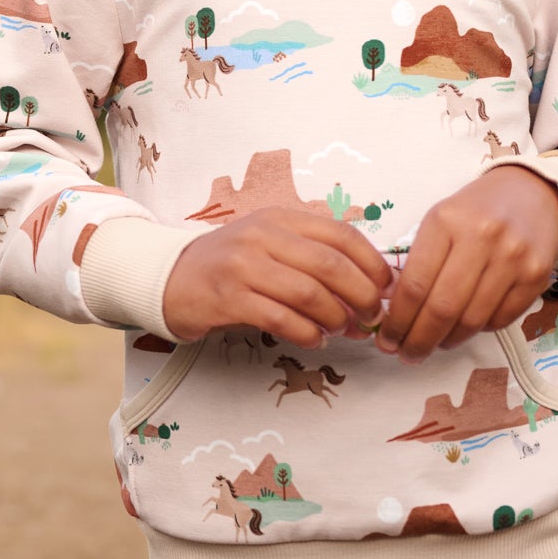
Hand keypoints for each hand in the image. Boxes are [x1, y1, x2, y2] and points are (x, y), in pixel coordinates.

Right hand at [163, 207, 393, 347]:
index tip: (387, 287)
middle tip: (372, 316)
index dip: (372, 263)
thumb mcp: (271, 245)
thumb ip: (313, 259)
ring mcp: (243, 265)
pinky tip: (316, 340)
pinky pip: (280, 318)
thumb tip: (370, 289)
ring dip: (335, 318)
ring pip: (308, 293)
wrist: (171, 277)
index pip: (341, 234)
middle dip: (361, 295)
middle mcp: (263, 235)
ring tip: (342, 330)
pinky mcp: (227, 298)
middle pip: (331, 265)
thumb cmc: (232, 264)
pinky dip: (307, 333)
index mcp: (280, 218)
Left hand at [376, 168, 557, 363]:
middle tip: (407, 354)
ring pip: (472, 320)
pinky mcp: (537, 276)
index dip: (398, 320)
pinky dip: (478, 331)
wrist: (530, 192)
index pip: (415, 284)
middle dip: (419, 340)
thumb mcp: (439, 220)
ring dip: (448, 340)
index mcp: (446, 220)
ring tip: (434, 344)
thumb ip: (419, 261)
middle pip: (443, 308)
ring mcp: (514, 258)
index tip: (387, 338)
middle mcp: (482, 238)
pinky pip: (500, 319)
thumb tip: (395, 311)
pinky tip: (465, 327)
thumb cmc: (475, 210)